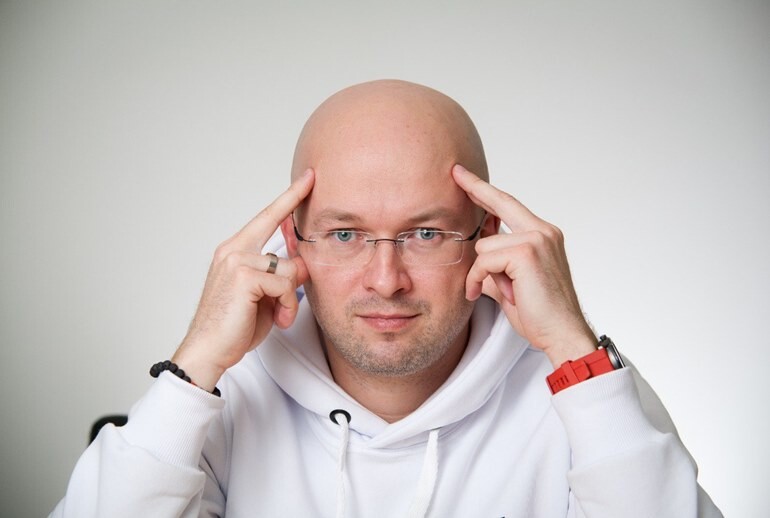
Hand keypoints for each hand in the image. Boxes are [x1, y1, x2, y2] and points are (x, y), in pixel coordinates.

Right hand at [171, 169, 314, 389]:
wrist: (209, 351)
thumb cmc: (234, 327)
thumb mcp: (265, 298)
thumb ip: (282, 277)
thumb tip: (304, 264)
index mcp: (236, 251)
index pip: (267, 217)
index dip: (290, 197)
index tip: (308, 177)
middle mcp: (234, 249)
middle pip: (281, 236)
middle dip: (294, 255)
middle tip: (294, 261)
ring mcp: (237, 259)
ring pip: (289, 268)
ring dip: (291, 297)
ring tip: (280, 315)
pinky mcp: (243, 275)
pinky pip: (286, 283)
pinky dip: (288, 304)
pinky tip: (277, 319)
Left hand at [452, 164, 595, 366]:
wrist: (562, 334)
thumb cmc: (540, 314)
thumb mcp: (509, 284)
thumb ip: (494, 264)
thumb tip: (475, 257)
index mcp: (543, 235)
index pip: (509, 205)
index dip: (485, 190)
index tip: (466, 176)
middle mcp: (543, 231)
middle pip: (499, 203)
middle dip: (475, 188)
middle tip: (455, 172)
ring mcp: (537, 239)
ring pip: (484, 245)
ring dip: (482, 271)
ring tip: (502, 292)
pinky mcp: (526, 252)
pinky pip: (484, 260)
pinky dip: (480, 279)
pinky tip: (494, 294)